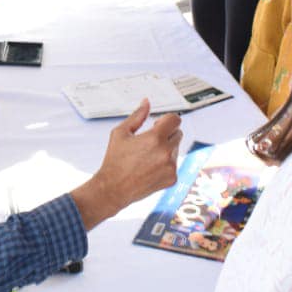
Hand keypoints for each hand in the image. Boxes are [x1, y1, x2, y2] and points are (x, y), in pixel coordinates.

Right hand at [71, 100, 181, 230]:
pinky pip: (174, 164)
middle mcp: (166, 152)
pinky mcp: (172, 178)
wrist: (113, 188)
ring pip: (176, 149)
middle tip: (150, 141)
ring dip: (166, 148)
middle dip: (166, 133)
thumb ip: (137, 116)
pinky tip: (150, 167)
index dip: (167, 119)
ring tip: (147, 156)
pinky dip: (165, 163)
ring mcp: (171, 166)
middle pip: (177, 133)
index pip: (175, 120)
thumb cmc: (115, 161)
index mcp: (155, 138)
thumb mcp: (121, 133)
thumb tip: (146, 102)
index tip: (159, 124)